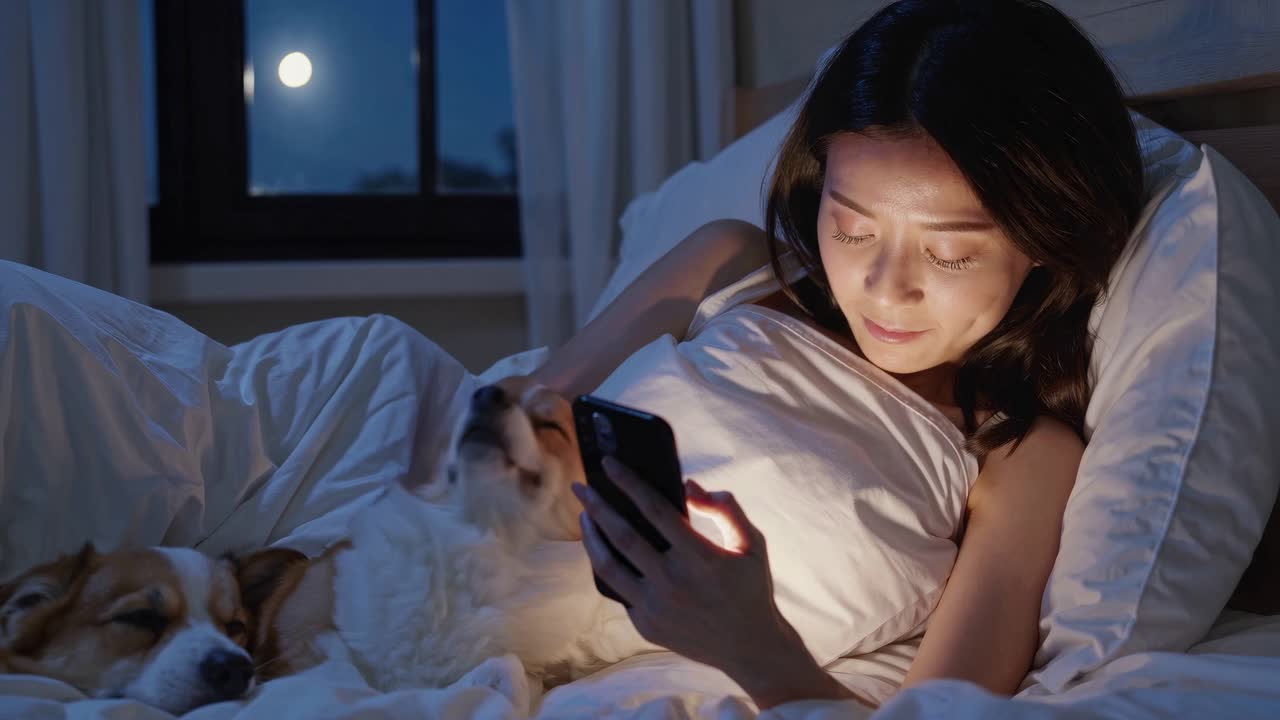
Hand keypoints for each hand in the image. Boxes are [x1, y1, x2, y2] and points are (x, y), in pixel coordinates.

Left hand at [571, 457, 810, 683]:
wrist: (750, 649)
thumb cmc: (750, 588)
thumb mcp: (752, 543)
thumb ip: (725, 508)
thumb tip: (688, 485)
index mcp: (700, 556)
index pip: (655, 509)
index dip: (630, 483)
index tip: (610, 464)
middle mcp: (673, 582)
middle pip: (623, 535)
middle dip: (597, 506)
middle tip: (580, 486)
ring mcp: (656, 607)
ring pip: (609, 566)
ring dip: (591, 537)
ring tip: (584, 516)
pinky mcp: (646, 625)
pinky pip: (618, 590)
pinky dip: (607, 567)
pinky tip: (602, 549)